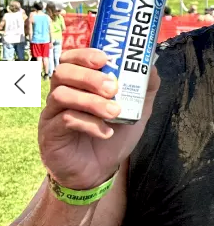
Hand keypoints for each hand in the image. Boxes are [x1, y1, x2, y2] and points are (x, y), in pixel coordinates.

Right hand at [38, 48, 159, 189]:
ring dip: (92, 101)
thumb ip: (143, 89)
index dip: (85, 54)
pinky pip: (64, 120)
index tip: (105, 58)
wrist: (98, 171)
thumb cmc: (112, 136)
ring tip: (114, 112)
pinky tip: (106, 132)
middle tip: (113, 88)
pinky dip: (88, 123)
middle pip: (63, 72)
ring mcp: (52, 114)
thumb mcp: (135, 111)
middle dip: (89, 76)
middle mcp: (61, 94)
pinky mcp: (50, 134)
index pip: (71, 59)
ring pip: (62, 95)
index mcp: (78, 84)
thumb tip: (151, 66)